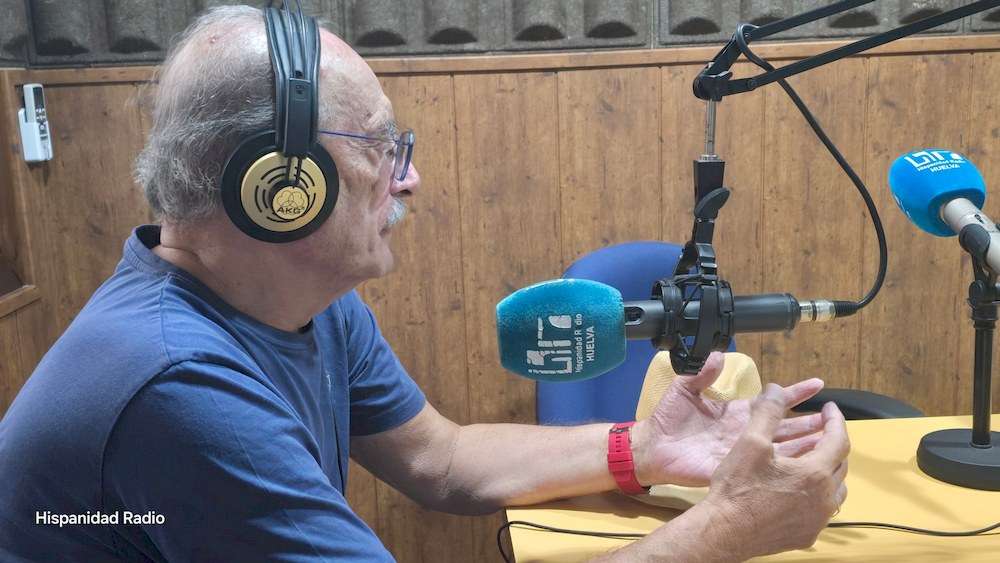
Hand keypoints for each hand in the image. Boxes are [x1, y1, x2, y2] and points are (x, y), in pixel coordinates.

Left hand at [633, 352, 826, 486]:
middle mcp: (745, 432)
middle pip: (786, 426)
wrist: (651, 447)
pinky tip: (805, 466)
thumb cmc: (667, 420)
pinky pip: (765, 469)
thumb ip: (703, 373)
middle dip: (810, 422)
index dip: (795, 393)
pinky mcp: (735, 469)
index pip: (772, 402)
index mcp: (737, 412)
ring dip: (805, 444)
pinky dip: (786, 467)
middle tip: (835, 419)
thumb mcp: (685, 389)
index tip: (818, 384)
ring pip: (782, 449)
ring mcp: (742, 452)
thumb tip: (719, 354)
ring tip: (830, 441)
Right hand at [701, 385, 849, 559]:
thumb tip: (775, 389)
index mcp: (815, 472)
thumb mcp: (750, 442)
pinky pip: (821, 512)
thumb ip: (768, 413)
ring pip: (836, 491)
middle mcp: (824, 498)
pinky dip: (817, 495)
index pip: (839, 440)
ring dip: (828, 472)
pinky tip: (799, 491)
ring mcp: (817, 520)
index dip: (836, 420)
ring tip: (812, 460)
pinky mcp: (807, 536)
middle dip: (832, 445)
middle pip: (840, 465)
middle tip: (819, 431)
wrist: (724, 531)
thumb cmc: (737, 487)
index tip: (830, 408)